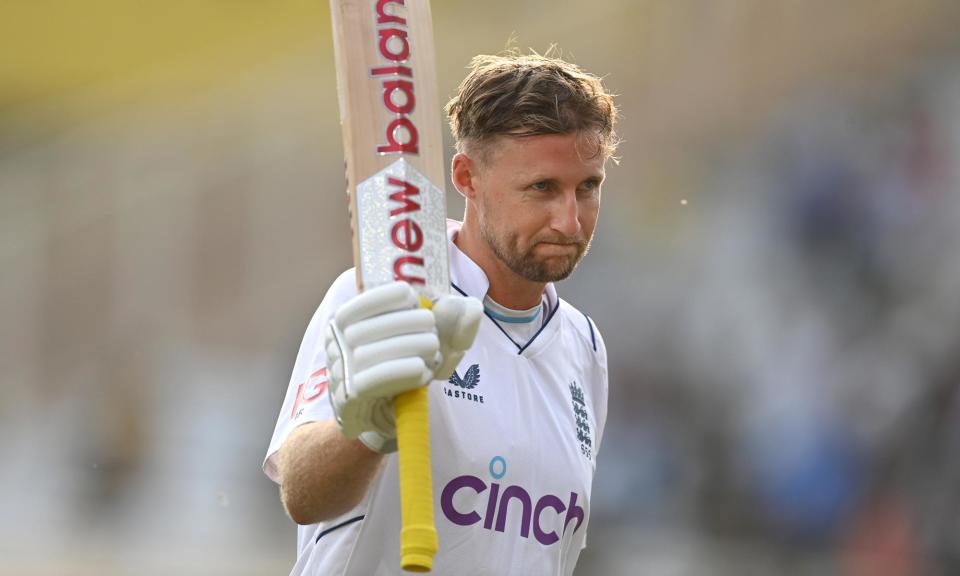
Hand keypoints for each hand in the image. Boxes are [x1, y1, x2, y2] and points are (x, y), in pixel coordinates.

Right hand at [324, 282, 481, 452]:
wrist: (389, 415)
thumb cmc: (408, 367)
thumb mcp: (433, 341)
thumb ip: (453, 323)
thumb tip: (471, 307)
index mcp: (346, 324)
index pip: (356, 304)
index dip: (384, 296)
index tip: (412, 297)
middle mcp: (336, 346)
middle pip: (365, 328)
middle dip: (404, 323)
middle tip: (432, 329)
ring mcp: (339, 374)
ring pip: (367, 355)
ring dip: (405, 347)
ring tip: (432, 348)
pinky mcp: (347, 402)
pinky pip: (368, 383)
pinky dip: (398, 372)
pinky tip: (422, 371)